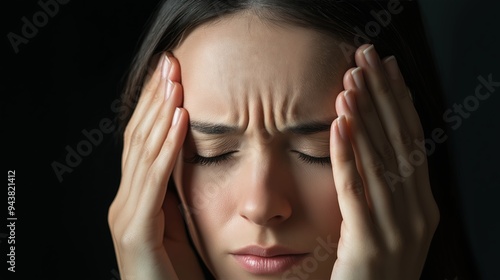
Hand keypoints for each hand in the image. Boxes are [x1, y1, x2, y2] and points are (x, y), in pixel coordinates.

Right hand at [107, 53, 204, 279]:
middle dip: (155, 99)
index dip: (153, 107)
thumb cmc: (179, 272)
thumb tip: (189, 157)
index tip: (169, 75)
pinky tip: (179, 120)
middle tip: (169, 63)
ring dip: (161, 113)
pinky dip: (168, 147)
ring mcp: (126, 216)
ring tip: (175, 80)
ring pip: (144, 153)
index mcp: (135, 199)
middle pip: (138, 139)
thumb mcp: (180, 224)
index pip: (141, 142)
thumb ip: (176, 193)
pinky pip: (155, 181)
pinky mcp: (136, 232)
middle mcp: (124, 203)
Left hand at [329, 44, 439, 279]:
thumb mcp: (387, 224)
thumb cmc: (374, 267)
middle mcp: (417, 212)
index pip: (413, 140)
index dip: (399, 102)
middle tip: (367, 60)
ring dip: (364, 118)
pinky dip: (348, 154)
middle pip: (400, 141)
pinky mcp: (368, 241)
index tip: (386, 69)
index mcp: (423, 205)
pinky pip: (356, 189)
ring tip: (350, 84)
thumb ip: (385, 190)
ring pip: (381, 160)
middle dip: (383, 96)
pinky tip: (338, 126)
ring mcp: (397, 228)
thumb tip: (369, 146)